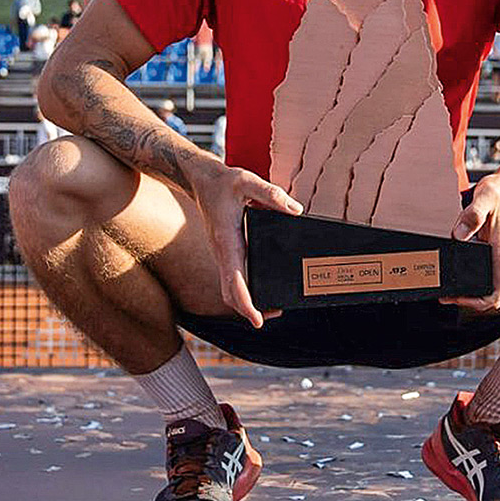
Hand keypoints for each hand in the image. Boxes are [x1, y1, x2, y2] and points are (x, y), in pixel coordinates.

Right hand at [189, 162, 302, 328]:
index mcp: (227, 241)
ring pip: (230, 289)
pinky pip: (233, 278)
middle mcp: (223, 253)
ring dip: (247, 302)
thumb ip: (272, 195)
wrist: (203, 180)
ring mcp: (223, 254)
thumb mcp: (247, 181)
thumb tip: (295, 210)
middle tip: (273, 314)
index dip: (245, 304)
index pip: (234, 281)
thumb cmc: (225, 182)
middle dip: (248, 310)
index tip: (257, 320)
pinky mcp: (227, 251)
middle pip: (230, 294)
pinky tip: (262, 286)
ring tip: (272, 307)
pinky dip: (245, 289)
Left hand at [441, 170, 499, 312]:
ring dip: (471, 293)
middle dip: (473, 302)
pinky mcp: (491, 249)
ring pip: (489, 286)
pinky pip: (483, 273)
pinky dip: (470, 279)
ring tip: (449, 290)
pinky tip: (454, 271)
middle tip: (449, 296)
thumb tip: (459, 235)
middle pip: (495, 296)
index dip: (482, 301)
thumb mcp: (485, 197)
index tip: (462, 296)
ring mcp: (496, 255)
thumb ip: (472, 215)